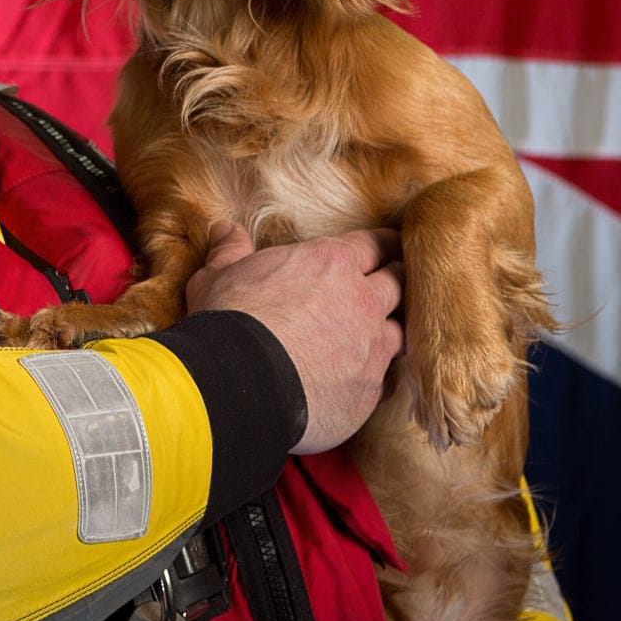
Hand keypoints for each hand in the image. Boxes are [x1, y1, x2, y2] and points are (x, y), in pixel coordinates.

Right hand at [185, 223, 403, 454]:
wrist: (238, 382)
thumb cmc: (228, 322)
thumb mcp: (218, 276)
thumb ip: (231, 251)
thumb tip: (224, 230)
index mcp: (331, 263)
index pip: (375, 244)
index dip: (383, 244)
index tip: (388, 246)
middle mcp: (361, 301)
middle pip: (399, 283)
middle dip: (397, 281)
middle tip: (393, 283)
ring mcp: (371, 347)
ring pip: (401, 332)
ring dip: (390, 330)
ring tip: (380, 335)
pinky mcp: (368, 390)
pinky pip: (386, 379)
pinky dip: (376, 376)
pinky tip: (362, 379)